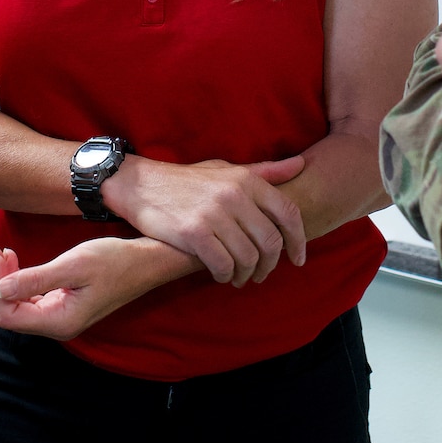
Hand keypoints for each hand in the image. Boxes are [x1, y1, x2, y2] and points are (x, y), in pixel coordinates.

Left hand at [0, 239, 185, 340]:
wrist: (145, 261)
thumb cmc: (115, 261)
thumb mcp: (74, 265)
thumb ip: (36, 279)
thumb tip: (0, 290)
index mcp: (60, 321)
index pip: (8, 316)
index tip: (2, 253)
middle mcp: (57, 326)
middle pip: (8, 314)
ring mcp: (59, 318)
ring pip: (15, 307)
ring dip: (4, 280)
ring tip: (2, 252)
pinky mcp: (61, 307)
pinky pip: (27, 300)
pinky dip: (16, 281)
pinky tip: (15, 262)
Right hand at [100, 155, 307, 286]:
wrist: (140, 185)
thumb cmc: (187, 181)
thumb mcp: (226, 170)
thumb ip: (265, 172)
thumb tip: (302, 165)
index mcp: (247, 180)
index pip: (288, 214)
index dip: (299, 241)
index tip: (298, 259)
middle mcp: (234, 195)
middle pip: (271, 242)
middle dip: (270, 265)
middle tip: (261, 274)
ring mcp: (213, 214)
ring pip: (248, 258)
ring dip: (247, 274)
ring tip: (240, 277)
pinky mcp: (193, 233)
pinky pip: (223, 265)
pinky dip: (226, 275)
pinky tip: (221, 274)